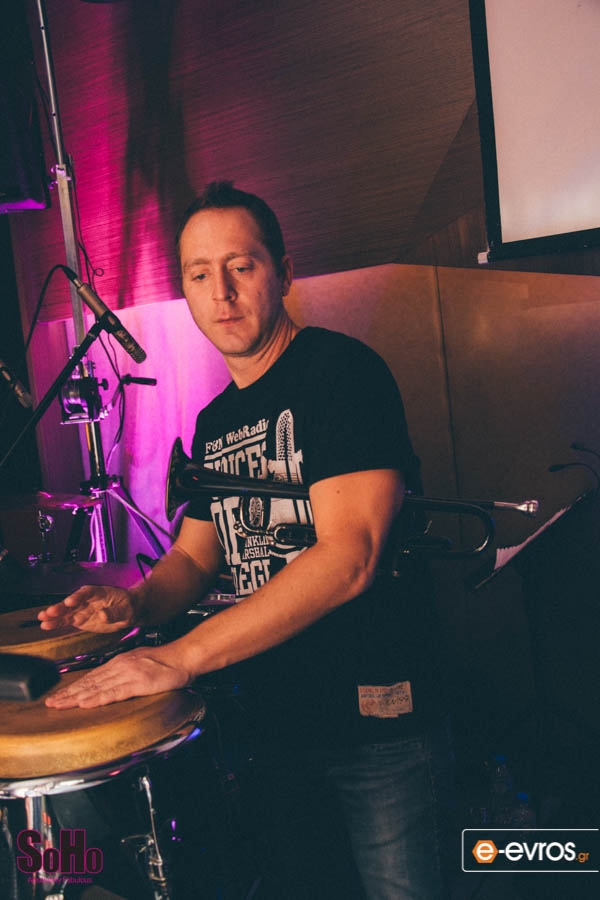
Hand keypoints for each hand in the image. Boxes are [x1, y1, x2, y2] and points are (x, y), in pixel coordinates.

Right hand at [38, 584, 137, 632]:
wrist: (128, 611)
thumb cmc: (128, 607)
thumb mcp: (126, 610)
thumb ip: (114, 612)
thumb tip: (103, 615)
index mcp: (99, 592)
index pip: (87, 593)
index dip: (78, 597)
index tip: (70, 602)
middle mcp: (87, 599)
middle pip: (72, 602)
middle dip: (61, 606)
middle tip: (50, 612)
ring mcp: (82, 609)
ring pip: (66, 612)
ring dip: (54, 615)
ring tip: (42, 619)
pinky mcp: (79, 619)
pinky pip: (66, 621)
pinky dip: (56, 623)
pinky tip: (46, 625)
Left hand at [44, 645, 191, 708]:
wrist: (184, 657)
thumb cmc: (167, 661)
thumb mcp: (140, 663)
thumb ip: (125, 672)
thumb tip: (112, 682)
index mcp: (120, 662)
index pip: (92, 677)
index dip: (74, 687)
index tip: (59, 695)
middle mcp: (120, 666)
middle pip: (89, 682)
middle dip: (68, 694)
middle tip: (50, 703)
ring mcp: (127, 674)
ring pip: (96, 687)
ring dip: (75, 697)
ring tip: (60, 705)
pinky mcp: (137, 683)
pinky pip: (113, 692)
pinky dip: (97, 698)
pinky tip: (85, 703)